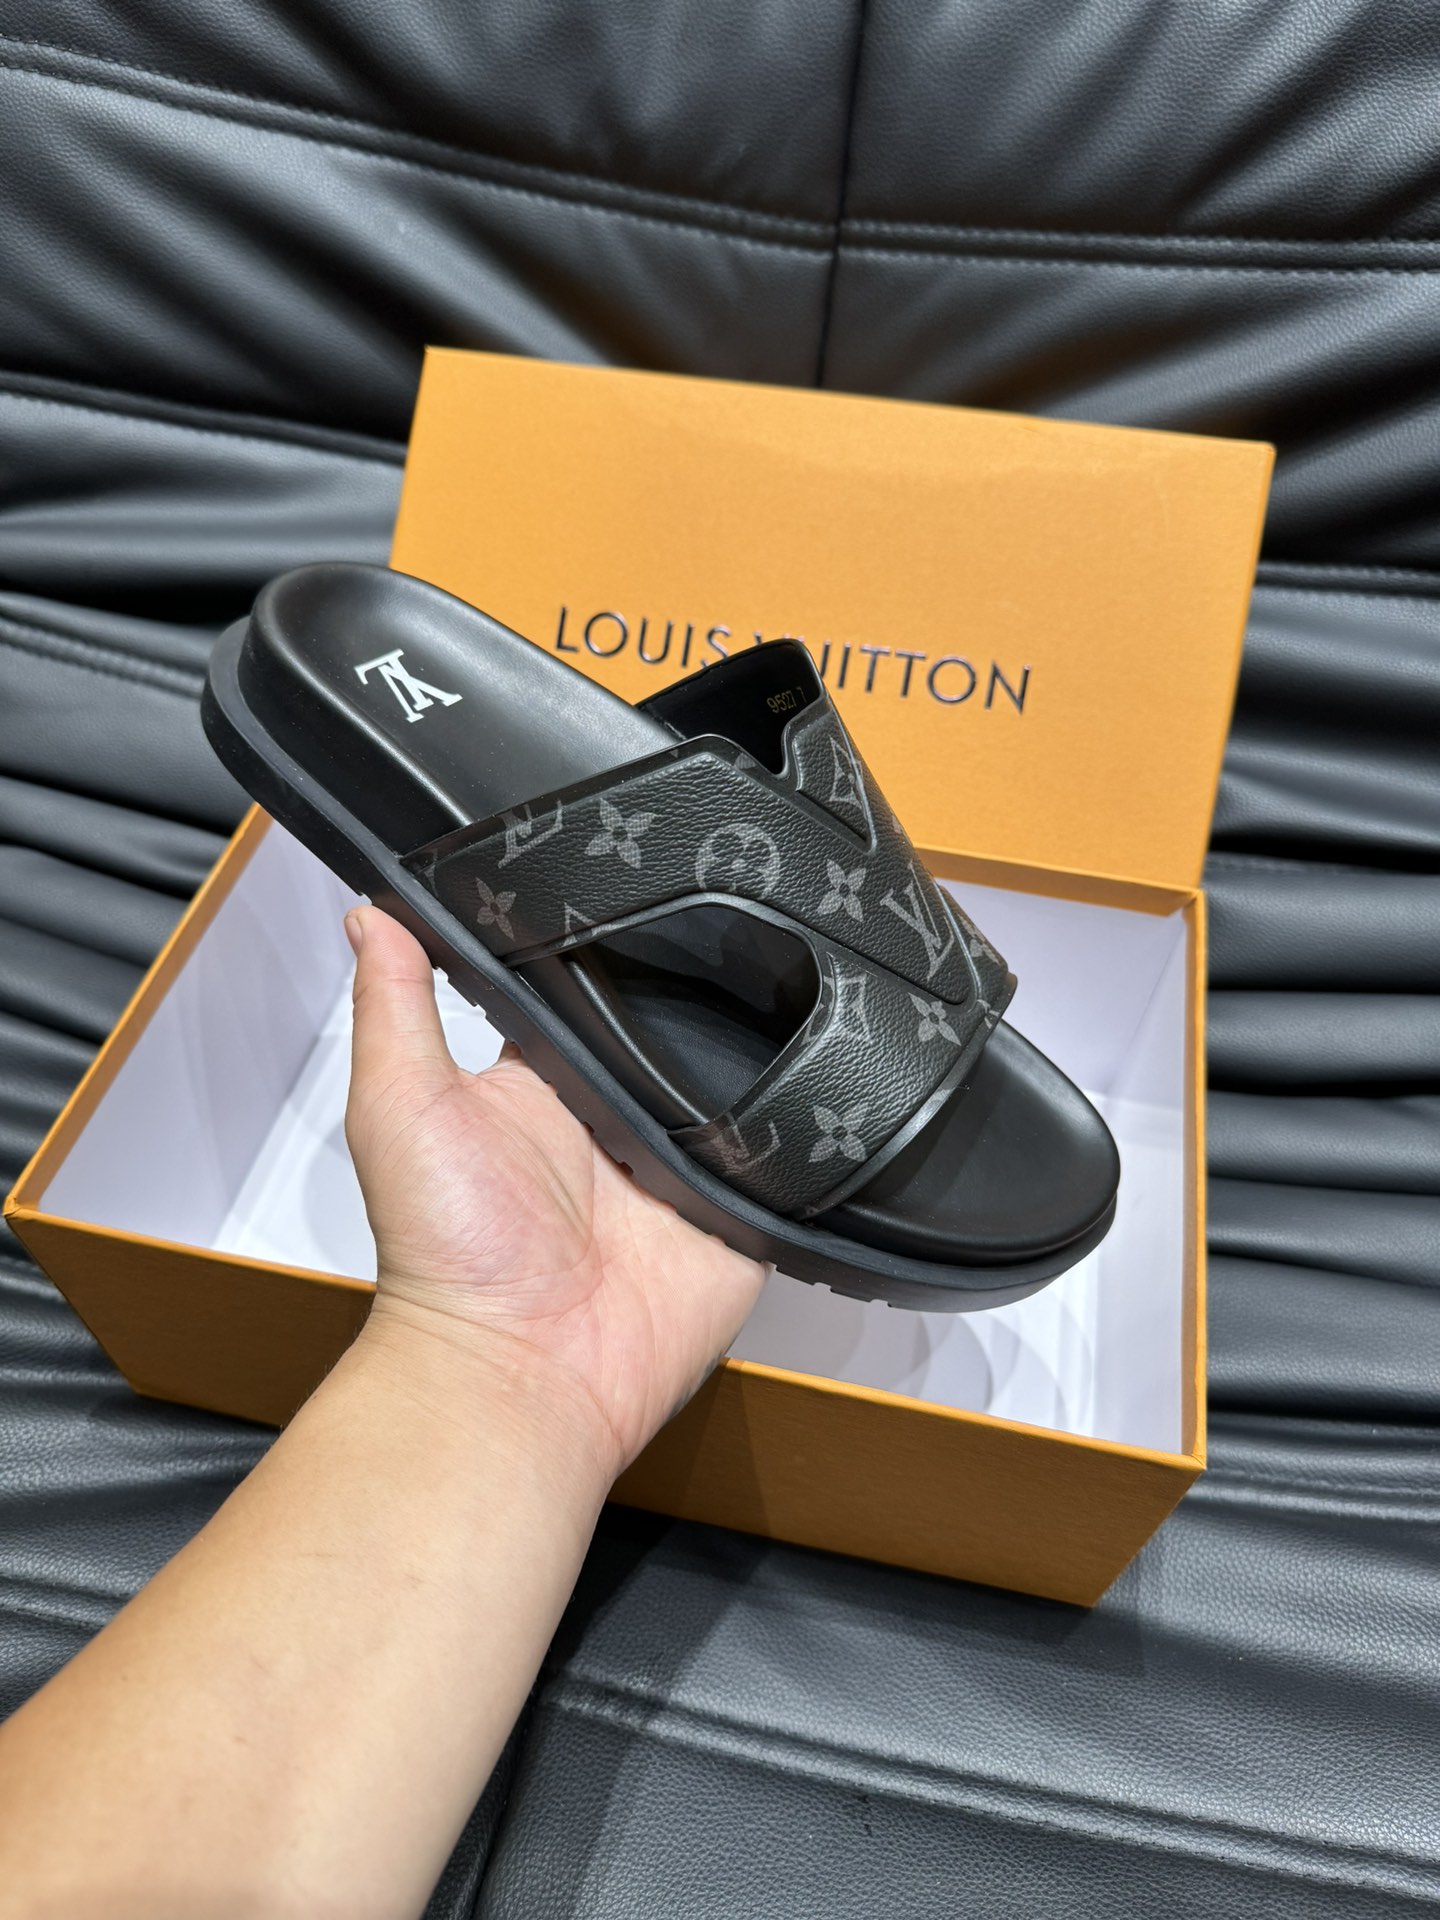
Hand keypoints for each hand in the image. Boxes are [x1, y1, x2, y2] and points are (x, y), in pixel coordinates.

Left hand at [343, 905, 767, 1483]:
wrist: (524, 1372)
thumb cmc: (447, 1251)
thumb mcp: (402, 1106)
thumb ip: (397, 1008)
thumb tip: (371, 911)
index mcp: (547, 1080)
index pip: (593, 989)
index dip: (615, 938)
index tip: (645, 864)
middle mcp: (620, 1114)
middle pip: (681, 1026)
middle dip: (708, 984)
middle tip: (746, 909)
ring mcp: (686, 1163)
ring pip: (745, 1078)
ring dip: (763, 1045)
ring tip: (803, 976)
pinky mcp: (743, 1210)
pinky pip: (790, 1152)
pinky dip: (807, 1120)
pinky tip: (831, 1069)